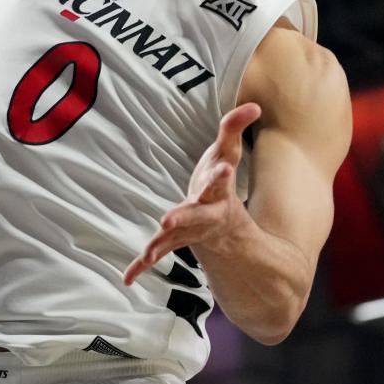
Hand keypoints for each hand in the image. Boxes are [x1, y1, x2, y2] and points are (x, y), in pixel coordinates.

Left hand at [123, 102, 260, 285]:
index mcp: (217, 191)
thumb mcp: (227, 153)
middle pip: (195, 216)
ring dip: (159, 245)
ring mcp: (188, 231)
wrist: (222, 224)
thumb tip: (255, 105)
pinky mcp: (172, 241)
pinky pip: (157, 253)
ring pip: (174, 239)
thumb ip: (234, 128)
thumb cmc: (217, 180)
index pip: (219, 180)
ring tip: (145, 254)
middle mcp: (205, 214)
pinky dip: (141, 264)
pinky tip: (128, 278)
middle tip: (167, 220)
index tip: (223, 167)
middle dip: (183, 217)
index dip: (220, 174)